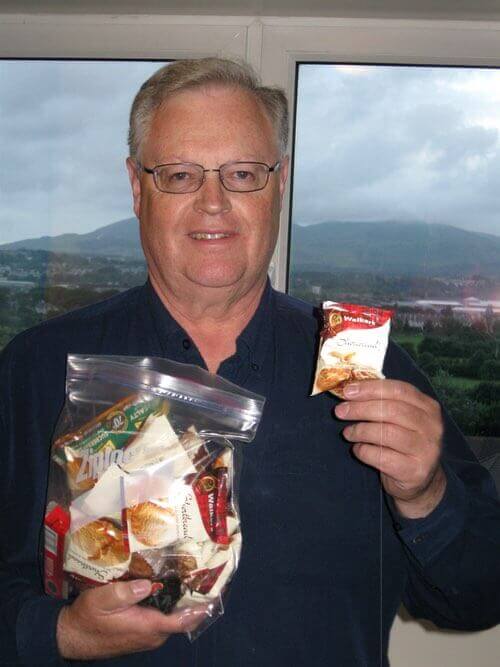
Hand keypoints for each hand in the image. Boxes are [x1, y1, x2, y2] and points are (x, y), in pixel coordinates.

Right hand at [57, 579, 206, 659]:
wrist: (72, 637)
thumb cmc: (87, 618)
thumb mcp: (102, 600)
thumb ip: (125, 592)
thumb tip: (147, 584)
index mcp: (147, 626)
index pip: (182, 620)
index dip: (200, 608)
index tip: (214, 593)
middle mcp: (152, 635)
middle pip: (181, 618)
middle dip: (194, 599)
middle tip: (202, 573)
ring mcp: (147, 635)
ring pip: (172, 618)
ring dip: (182, 602)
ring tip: (191, 576)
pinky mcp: (142, 633)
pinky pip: (163, 620)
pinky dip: (170, 606)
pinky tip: (168, 588)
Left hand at [335, 379, 446, 518]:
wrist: (420, 481)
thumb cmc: (403, 442)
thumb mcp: (401, 419)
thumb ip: (383, 402)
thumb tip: (350, 390)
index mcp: (428, 407)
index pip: (398, 390)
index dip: (370, 388)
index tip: (347, 391)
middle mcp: (431, 427)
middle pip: (391, 410)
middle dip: (360, 409)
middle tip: (340, 411)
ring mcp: (426, 450)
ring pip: (386, 433)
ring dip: (360, 430)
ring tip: (348, 433)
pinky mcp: (414, 471)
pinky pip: (381, 456)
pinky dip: (364, 451)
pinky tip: (358, 449)